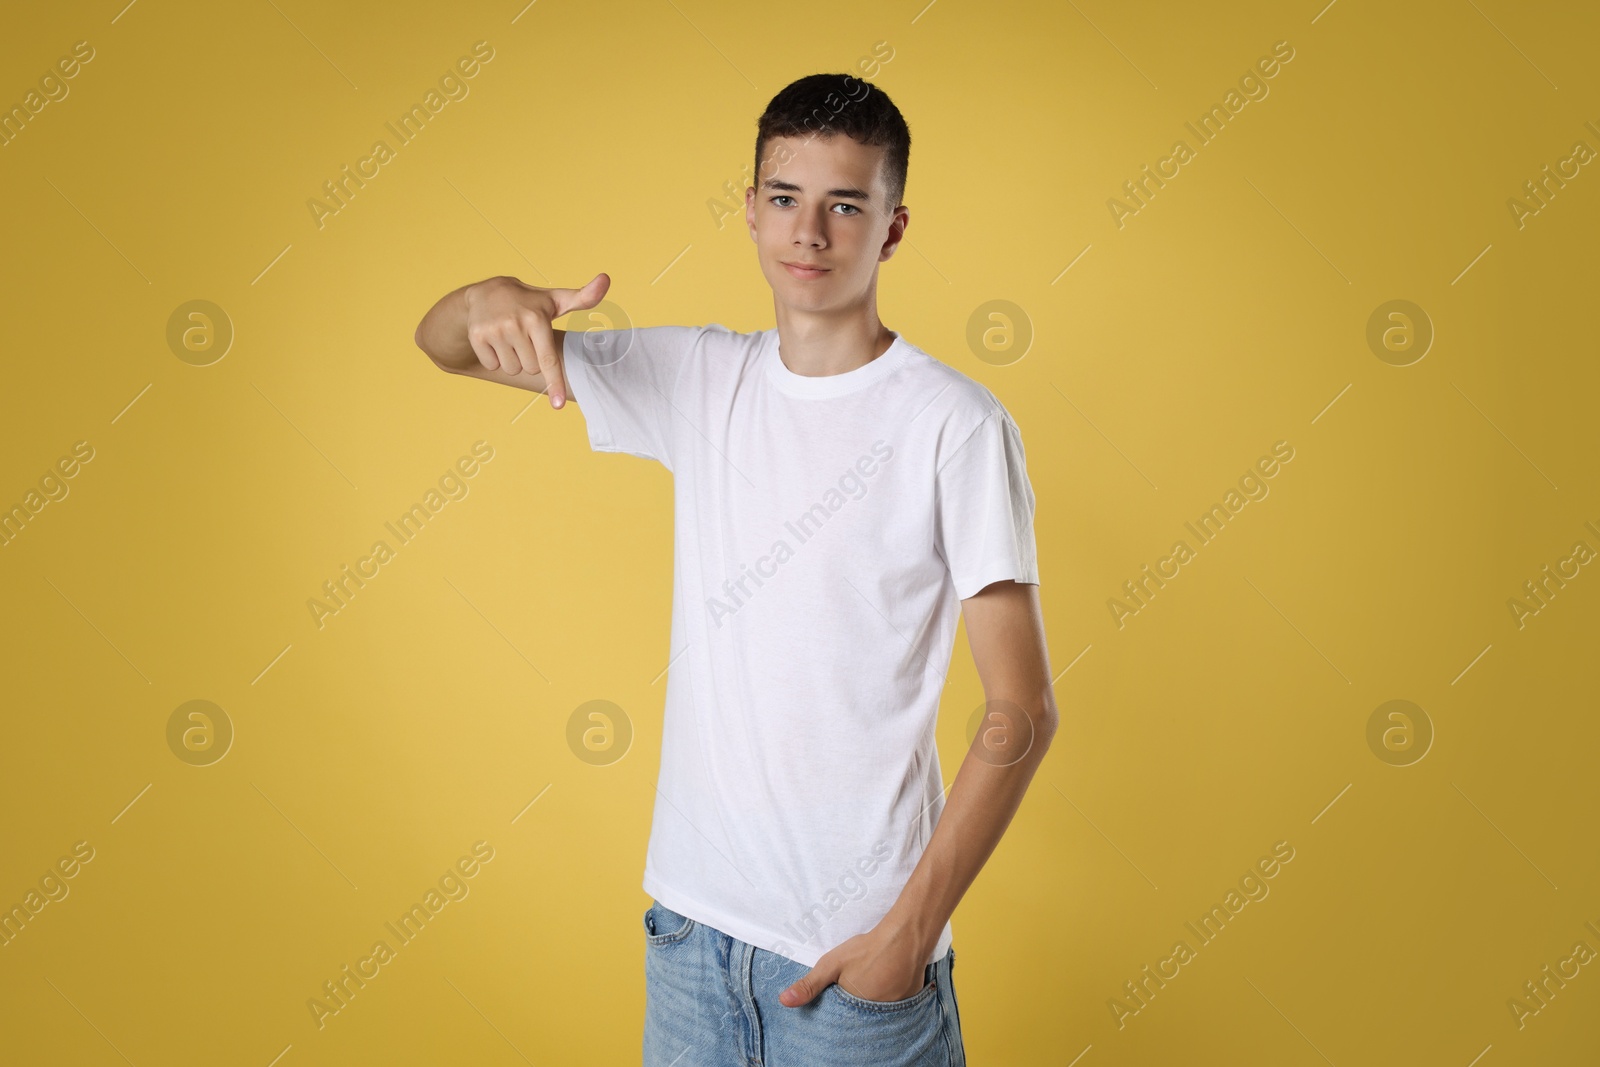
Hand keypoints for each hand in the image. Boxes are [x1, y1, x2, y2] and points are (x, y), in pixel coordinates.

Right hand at [462, 273, 608, 407]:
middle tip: (525, 337)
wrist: (486, 292)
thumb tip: (606, 279)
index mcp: (537, 318)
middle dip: (531, 358)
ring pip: (512, 369)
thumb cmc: (530, 302)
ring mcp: (494, 331)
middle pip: (532, 368)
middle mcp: (515, 324)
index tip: (558, 405)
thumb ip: (583, 296)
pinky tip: (495, 340)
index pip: (548, 360)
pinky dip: (495, 358)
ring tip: (510, 338)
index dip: (555, 383)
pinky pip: (492, 365)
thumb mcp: (556, 299)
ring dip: (513, 360)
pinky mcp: (476, 336)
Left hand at [778, 923, 928, 1006]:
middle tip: (858, 982)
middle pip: (859, 1019)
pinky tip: (886, 982)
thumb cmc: (867, 950)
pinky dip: (888, 999)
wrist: (905, 937)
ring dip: (872, 1003)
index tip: (838, 993)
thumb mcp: (832, 964)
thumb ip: (809, 984)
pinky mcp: (909, 1004)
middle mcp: (876, 1017)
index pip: (840, 1022)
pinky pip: (893, 1008)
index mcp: (855, 1012)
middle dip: (854, 1007)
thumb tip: (784, 1001)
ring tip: (871, 981)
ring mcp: (895, 1012)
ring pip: (877, 1013)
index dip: (837, 1009)